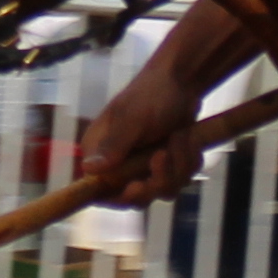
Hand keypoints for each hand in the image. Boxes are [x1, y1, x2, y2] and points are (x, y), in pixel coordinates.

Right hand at [78, 74, 210, 202]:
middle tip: (165, 153)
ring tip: (180, 136)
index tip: (137, 186)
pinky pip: (180, 180)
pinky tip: (189, 139)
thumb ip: (113, 145)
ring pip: (162, 190)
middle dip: (158, 178)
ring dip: (179, 166)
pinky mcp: (165, 165)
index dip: (118, 197)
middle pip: (136, 196)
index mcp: (100, 152)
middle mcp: (119, 163)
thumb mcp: (132, 119)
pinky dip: (188, 161)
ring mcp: (143, 166)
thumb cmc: (152, 93)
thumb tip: (89, 169)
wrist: (183, 80)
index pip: (99, 190)